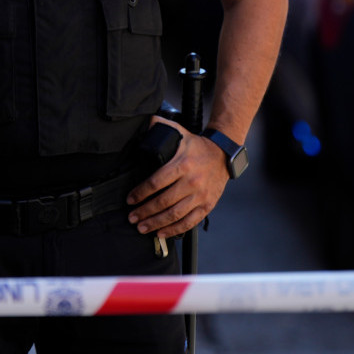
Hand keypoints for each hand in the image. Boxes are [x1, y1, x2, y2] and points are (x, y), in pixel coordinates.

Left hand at [124, 117, 229, 238]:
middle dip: (144, 212)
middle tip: (131, 217)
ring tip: (142, 227)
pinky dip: (174, 230)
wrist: (224, 155)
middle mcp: (191, 182)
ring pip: (174, 215)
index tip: (130, 199)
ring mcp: (200, 196)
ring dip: (156, 223)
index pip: (156, 182)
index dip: (140, 193)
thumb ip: (161, 126)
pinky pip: (189, 222)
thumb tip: (144, 121)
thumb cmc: (197, 146)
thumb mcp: (180, 133)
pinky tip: (161, 233)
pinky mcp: (207, 205)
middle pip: (163, 201)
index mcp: (182, 164)